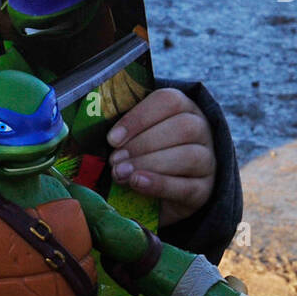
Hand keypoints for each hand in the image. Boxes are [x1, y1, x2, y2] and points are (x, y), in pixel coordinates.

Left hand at [106, 87, 214, 226]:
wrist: (159, 194)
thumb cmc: (140, 155)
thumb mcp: (131, 137)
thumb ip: (119, 129)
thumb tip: (88, 124)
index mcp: (183, 108)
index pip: (169, 101)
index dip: (139, 118)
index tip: (112, 138)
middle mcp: (201, 130)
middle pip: (183, 127)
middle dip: (143, 144)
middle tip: (114, 160)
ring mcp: (208, 161)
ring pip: (190, 155)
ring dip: (150, 163)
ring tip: (121, 173)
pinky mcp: (205, 190)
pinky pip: (187, 186)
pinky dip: (160, 184)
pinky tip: (137, 183)